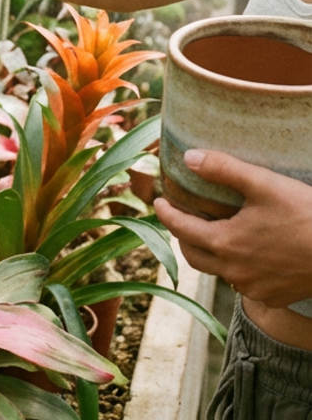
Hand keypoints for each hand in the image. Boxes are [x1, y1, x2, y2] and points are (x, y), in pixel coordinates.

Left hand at [154, 149, 311, 308]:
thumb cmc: (306, 214)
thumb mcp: (263, 183)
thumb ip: (223, 169)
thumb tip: (188, 158)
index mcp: (226, 244)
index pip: (180, 229)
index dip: (165, 213)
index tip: (158, 200)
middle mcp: (235, 272)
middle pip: (194, 255)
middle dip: (182, 235)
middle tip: (181, 216)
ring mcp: (255, 289)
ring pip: (218, 271)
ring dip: (210, 252)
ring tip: (213, 231)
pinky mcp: (275, 298)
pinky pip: (244, 284)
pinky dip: (235, 267)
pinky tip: (246, 252)